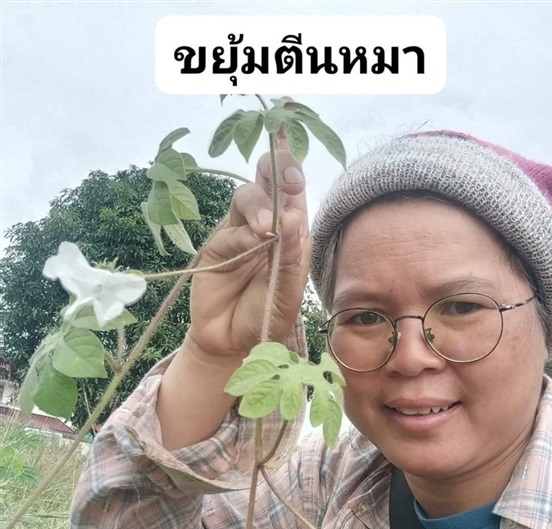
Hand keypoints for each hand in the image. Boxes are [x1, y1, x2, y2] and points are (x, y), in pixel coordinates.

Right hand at [184, 128, 309, 364]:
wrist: (233, 343)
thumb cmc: (267, 314)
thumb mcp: (288, 291)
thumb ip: (292, 257)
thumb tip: (291, 216)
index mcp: (290, 229)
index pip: (292, 186)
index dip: (290, 153)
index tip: (289, 118)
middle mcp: (265, 224)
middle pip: (267, 179)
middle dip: (277, 167)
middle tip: (288, 180)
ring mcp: (238, 232)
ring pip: (246, 196)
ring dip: (259, 206)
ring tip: (268, 229)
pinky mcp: (216, 246)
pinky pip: (228, 229)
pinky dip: (241, 233)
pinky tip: (251, 244)